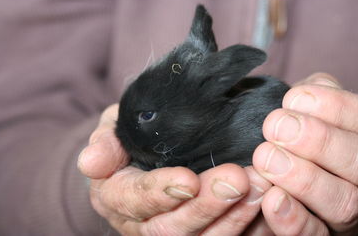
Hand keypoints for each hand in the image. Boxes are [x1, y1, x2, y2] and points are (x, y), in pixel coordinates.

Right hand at [78, 104, 272, 234]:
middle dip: (206, 206)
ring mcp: (169, 231)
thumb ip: (106, 144)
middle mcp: (141, 223)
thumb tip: (90, 162)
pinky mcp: (196, 232)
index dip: (161, 192)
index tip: (189, 179)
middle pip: (171, 228)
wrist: (141, 156)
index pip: (135, 200)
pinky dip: (246, 225)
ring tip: (260, 187)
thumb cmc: (128, 138)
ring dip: (232, 217)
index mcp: (116, 196)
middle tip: (237, 180)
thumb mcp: (112, 131)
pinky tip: (267, 203)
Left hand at [253, 73, 357, 234]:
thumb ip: (315, 93)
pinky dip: (294, 219)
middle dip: (319, 142)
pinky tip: (272, 198)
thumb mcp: (311, 104)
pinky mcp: (324, 234)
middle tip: (276, 126)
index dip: (337, 108)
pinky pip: (315, 234)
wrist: (280, 161)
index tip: (293, 99)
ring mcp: (350, 212)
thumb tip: (302, 97)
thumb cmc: (297, 128)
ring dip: (303, 179)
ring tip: (266, 158)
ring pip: (344, 203)